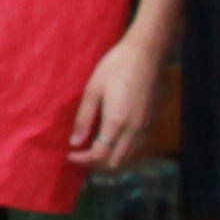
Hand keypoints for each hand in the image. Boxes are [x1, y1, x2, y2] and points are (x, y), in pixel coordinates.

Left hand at [68, 36, 160, 170]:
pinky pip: (137, 148)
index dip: (81, 160)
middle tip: (79, 155)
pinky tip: (110, 141)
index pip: (98, 155)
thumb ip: (84, 119)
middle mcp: (133, 130)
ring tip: (92, 150)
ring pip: (127, 158)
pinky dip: (122, 152)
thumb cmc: (115, 67)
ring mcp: (145, 128)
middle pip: (114, 163)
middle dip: (95, 165)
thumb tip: (74, 142)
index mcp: (116, 123)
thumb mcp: (93, 90)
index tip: (69, 155)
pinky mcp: (150, 122)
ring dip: (109, 160)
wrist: (145, 54)